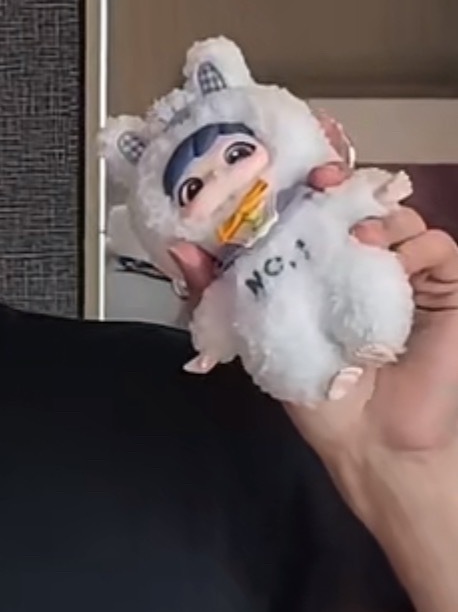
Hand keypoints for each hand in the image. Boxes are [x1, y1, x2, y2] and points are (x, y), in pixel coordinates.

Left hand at [168, 118, 457, 502]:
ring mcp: (408, 273)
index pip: (319, 209)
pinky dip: (415, 240)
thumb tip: (179, 250)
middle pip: (362, 200)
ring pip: (401, 215)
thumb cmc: (316, 392)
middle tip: (319, 183)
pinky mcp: (445, 291)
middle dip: (341, 185)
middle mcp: (366, 261)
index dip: (306, 183)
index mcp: (322, 265)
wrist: (366, 440)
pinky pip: (439, 246)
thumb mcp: (253, 336)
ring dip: (376, 212)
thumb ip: (217, 293)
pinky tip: (383, 254)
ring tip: (350, 232)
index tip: (288, 171)